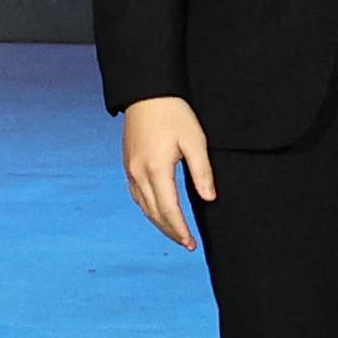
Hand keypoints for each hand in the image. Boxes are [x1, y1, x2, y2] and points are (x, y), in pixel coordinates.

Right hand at [120, 96, 216, 249]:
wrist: (146, 94)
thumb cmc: (173, 113)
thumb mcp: (195, 140)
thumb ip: (202, 171)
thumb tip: (208, 198)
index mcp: (156, 169)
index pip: (169, 210)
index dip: (180, 229)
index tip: (191, 243)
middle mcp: (139, 173)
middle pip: (154, 213)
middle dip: (170, 231)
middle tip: (187, 243)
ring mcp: (131, 170)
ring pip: (144, 207)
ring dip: (159, 223)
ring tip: (175, 232)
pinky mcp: (129, 164)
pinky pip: (137, 195)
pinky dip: (149, 209)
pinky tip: (158, 211)